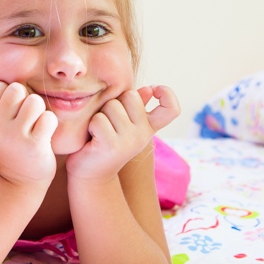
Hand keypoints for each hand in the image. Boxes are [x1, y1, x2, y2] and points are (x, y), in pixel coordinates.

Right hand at [0, 81, 58, 186]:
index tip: (13, 111)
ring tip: (36, 123)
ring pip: (35, 101)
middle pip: (17, 90)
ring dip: (40, 110)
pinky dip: (50, 123)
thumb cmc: (7, 148)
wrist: (18, 182)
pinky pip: (48, 117)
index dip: (11, 95)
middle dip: (26, 98)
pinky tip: (45, 133)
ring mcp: (15, 137)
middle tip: (27, 115)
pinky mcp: (34, 146)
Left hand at [65, 85, 179, 181]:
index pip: (171, 109)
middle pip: (130, 96)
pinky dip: (92, 125)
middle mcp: (144, 134)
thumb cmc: (104, 143)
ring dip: (100, 115)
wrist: (91, 174)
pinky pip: (99, 119)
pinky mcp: (112, 145)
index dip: (168, 94)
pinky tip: (93, 139)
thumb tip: (147, 90)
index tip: (155, 89)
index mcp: (149, 127)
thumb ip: (135, 107)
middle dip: (114, 102)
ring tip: (100, 132)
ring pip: (112, 105)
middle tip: (108, 122)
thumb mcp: (122, 123)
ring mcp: (130, 140)